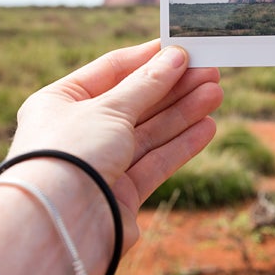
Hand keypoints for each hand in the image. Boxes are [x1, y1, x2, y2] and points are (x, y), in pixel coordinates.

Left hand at [9, 39, 222, 248]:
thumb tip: (176, 56)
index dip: (147, 59)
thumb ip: (147, 84)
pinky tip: (207, 126)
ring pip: (149, 132)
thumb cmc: (71, 154)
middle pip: (135, 102)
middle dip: (173, 86)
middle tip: (210, 71)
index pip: (110, 70)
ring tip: (216, 93)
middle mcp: (79, 131)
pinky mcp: (120, 193)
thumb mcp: (110, 108)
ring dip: (183, 112)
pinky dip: (181, 144)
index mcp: (60, 101)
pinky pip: (155, 162)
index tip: (181, 47)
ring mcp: (100, 163)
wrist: (58, 226)